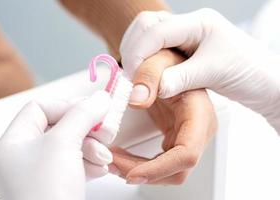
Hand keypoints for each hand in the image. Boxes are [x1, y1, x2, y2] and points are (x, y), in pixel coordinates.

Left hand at [0, 91, 110, 199]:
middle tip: (106, 130)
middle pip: (60, 126)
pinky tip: (100, 168)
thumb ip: (82, 115)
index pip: (40, 108)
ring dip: (93, 147)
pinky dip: (91, 162)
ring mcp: (42, 171)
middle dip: (87, 128)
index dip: (67, 105)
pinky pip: (76, 162)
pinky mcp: (58, 184)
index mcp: (14, 142)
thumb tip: (100, 98)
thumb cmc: (48, 193)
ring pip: (72, 145)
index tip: (92, 109)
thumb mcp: (64, 143)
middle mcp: (25, 156)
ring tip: (104, 156)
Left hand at [110, 50, 216, 183]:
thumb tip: (136, 100)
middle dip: (143, 173)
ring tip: (112, 162)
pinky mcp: (176, 139)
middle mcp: (198, 131)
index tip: (132, 174)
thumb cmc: (171, 60)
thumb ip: (149, 74)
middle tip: (112, 165)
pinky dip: (140, 165)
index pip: (187, 153)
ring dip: (139, 171)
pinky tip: (122, 158)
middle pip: (176, 170)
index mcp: (200, 114)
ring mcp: (188, 137)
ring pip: (167, 171)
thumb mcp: (159, 59)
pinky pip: (160, 163)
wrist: (173, 63)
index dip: (160, 168)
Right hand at [120, 9, 279, 131]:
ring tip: (135, 76)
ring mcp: (184, 37)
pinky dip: (144, 60)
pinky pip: (155, 49)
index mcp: (198, 23)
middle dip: (133, 50)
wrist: (265, 82)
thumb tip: (152, 87)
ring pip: (147, 36)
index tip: (132, 77)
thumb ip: (180, 79)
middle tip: (131, 77)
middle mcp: (188, 26)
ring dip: (136, 54)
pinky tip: (144, 74)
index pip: (156, 31)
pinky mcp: (182, 51)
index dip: (139, 53)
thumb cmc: (250, 71)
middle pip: (146, 26)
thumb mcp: (214, 73)